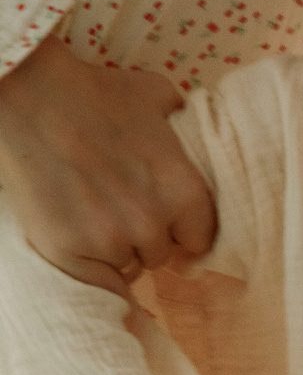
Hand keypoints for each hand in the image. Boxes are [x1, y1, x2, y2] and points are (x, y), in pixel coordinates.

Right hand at [0, 37, 214, 298]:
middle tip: (121, 211)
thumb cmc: (94, 93)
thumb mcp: (160, 98)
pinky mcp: (68, 253)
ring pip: (127, 266)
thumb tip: (194, 127)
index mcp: (187, 194)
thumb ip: (185, 123)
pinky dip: (89, 268)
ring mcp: (109, 242)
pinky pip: (94, 281)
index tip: (169, 228)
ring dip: (116, 251)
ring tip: (94, 217)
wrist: (30, 99)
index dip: (183, 234)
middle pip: (161, 254)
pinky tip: (81, 246)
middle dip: (147, 238)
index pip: (201, 241)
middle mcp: (153, 225)